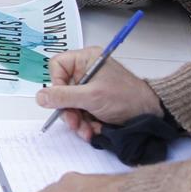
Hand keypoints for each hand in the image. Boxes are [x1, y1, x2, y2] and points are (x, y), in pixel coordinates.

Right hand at [35, 50, 163, 139]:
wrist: (150, 114)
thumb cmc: (126, 97)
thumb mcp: (91, 97)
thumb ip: (63, 97)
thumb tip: (40, 97)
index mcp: (86, 60)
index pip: (58, 66)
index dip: (56, 83)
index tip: (61, 99)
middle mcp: (86, 72)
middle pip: (62, 90)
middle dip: (68, 110)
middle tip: (73, 122)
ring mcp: (90, 89)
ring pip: (71, 106)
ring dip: (76, 121)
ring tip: (86, 131)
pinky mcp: (95, 104)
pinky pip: (80, 114)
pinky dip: (85, 125)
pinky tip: (92, 132)